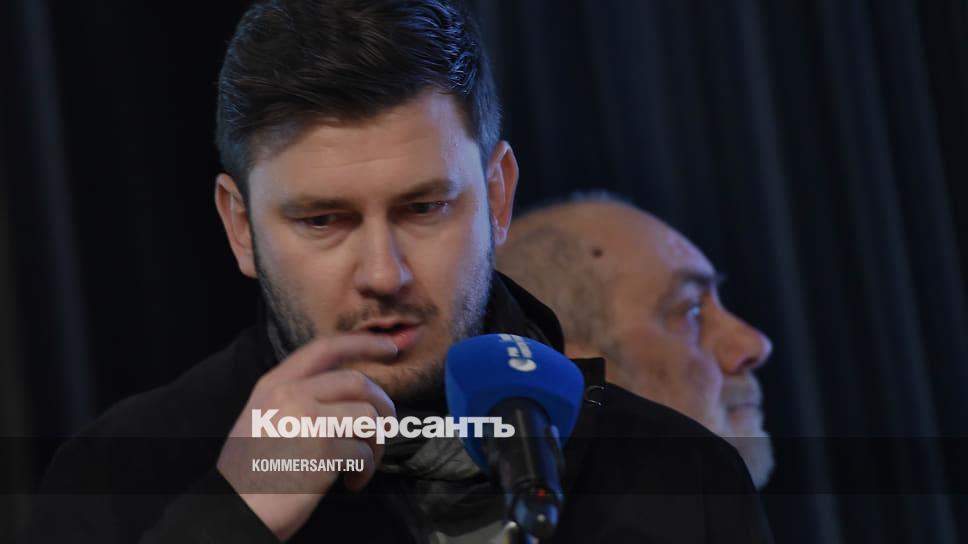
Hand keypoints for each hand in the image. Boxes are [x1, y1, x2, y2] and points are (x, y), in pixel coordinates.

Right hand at [217, 335, 397, 540]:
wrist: (234, 511)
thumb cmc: (250, 474)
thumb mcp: (262, 420)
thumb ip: (295, 398)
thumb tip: (345, 396)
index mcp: (273, 384)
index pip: (326, 348)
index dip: (363, 344)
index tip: (390, 348)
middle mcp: (289, 394)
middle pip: (358, 382)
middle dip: (383, 405)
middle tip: (385, 429)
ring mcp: (306, 419)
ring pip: (368, 416)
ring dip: (376, 444)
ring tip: (361, 464)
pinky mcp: (322, 450)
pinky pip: (363, 451)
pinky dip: (365, 470)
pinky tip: (351, 482)